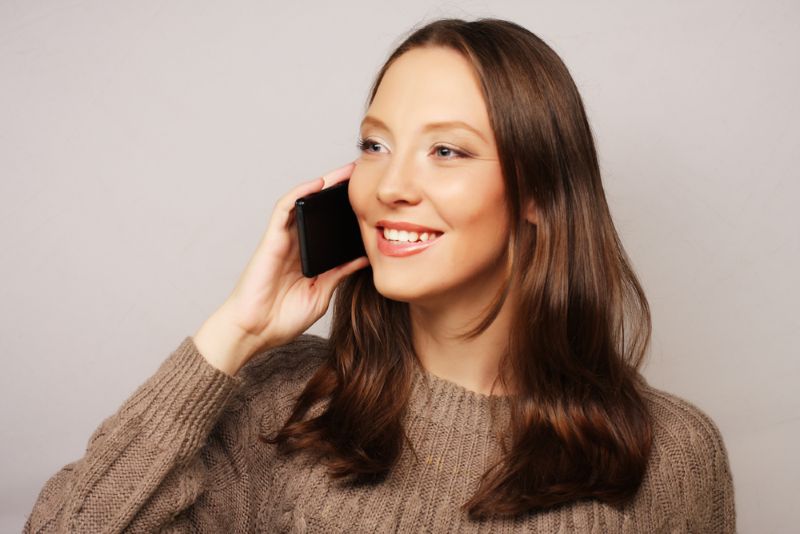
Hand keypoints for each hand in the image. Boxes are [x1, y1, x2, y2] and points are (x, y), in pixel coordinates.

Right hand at [195, 161, 368, 373]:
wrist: (255, 332)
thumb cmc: (282, 318)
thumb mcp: (322, 293)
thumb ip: (340, 273)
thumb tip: (365, 258)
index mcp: (310, 257)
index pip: (331, 227)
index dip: (349, 211)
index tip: (373, 199)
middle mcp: (297, 244)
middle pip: (319, 210)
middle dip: (340, 190)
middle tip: (364, 174)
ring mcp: (283, 240)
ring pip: (304, 203)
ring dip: (324, 184)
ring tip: (347, 171)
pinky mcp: (271, 240)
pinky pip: (284, 210)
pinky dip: (300, 193)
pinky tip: (318, 184)